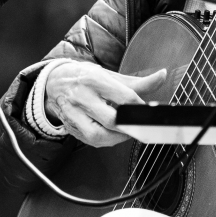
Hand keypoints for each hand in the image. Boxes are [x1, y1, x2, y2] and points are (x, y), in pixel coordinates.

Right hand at [41, 61, 167, 147]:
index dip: (139, 107)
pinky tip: (112, 135)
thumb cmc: (84, 77)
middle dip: (129, 126)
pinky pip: (90, 140)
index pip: (123, 97)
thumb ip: (137, 82)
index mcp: (94, 79)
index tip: (148, 111)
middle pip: (110, 119)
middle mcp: (82, 96)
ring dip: (117, 138)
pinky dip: (105, 141)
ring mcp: (73, 113)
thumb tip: (162, 76)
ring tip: (126, 132)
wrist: (53, 82)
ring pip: (97, 135)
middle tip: (140, 126)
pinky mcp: (70, 127)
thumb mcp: (109, 75)